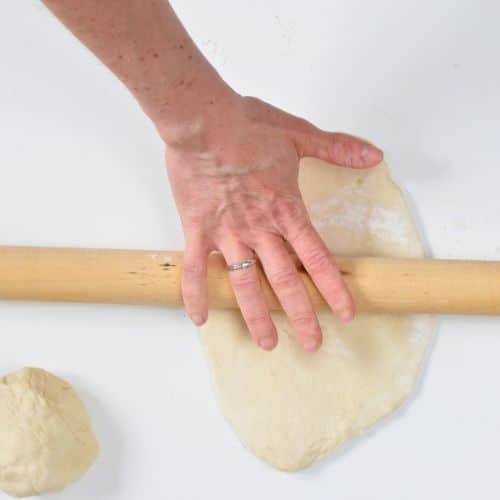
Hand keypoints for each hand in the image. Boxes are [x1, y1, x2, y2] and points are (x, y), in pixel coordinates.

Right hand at [165, 95, 382, 351]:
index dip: (333, 288)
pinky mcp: (198, 230)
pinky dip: (196, 294)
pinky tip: (199, 319)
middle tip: (312, 344)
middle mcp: (260, 230)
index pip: (317, 258)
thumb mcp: (298, 134)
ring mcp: (227, 234)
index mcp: (286, 210)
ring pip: (245, 284)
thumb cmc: (249, 126)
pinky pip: (195, 269)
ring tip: (268, 343)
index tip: (344, 314)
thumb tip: (374, 155)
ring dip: (257, 316)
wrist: (204, 121)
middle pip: (284, 281)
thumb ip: (337, 148)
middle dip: (300, 314)